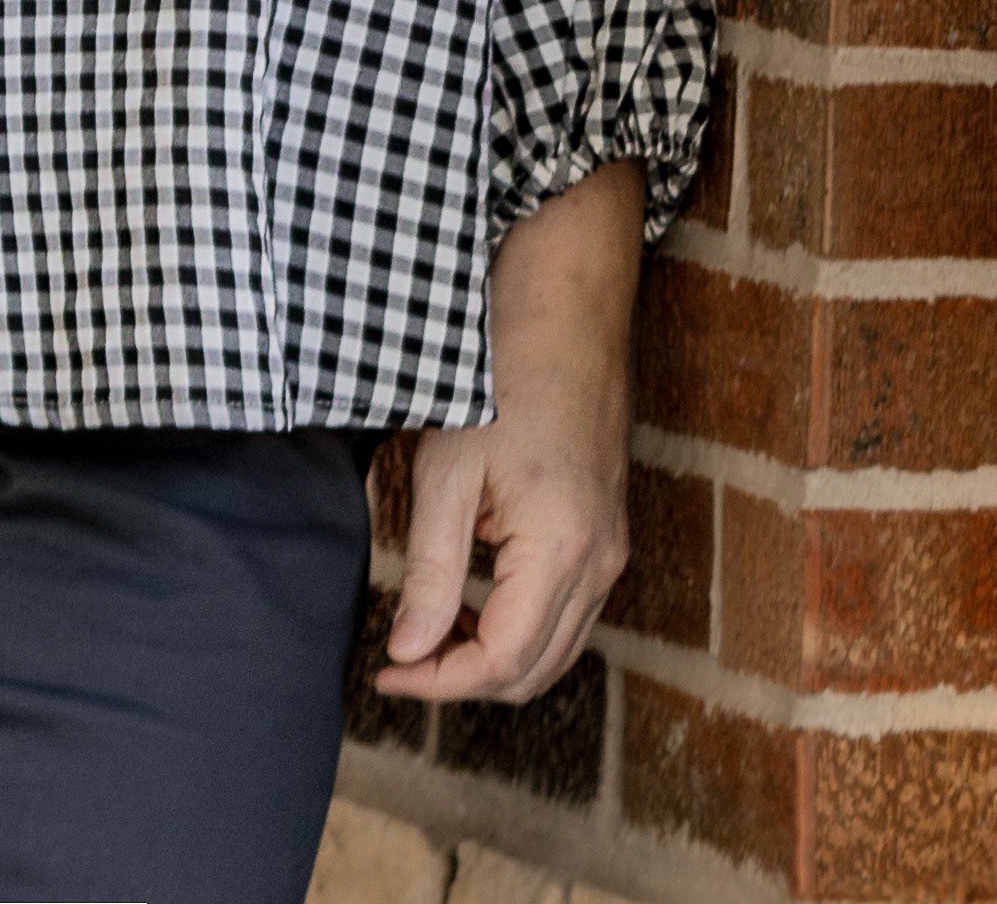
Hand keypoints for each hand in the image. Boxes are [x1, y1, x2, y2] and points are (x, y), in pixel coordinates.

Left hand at [374, 166, 643, 704]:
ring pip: (559, 650)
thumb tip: (410, 653)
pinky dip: (522, 631)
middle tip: (399, 663)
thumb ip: (432, 573)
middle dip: (464, 681)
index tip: (384, 673)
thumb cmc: (500, 380)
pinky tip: (474, 603)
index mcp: (562, 547)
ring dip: (494, 660)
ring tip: (431, 635)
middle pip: (535, 671)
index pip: (500, 660)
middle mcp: (601, 559)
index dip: (437, 683)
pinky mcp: (608, 531)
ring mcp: (612, 546)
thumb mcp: (447, 475)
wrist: (564, 313)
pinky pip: (572, 613)